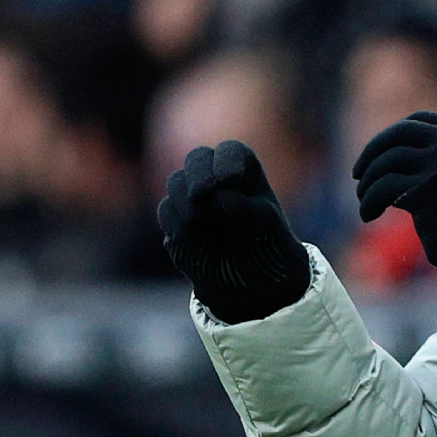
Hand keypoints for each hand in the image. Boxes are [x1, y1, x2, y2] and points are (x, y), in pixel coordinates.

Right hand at [159, 140, 311, 322]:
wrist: (254, 284)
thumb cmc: (269, 247)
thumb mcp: (269, 227)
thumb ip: (248, 209)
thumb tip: (219, 197)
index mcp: (245, 174)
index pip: (231, 152)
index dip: (226, 160)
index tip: (228, 178)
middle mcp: (217, 181)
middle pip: (198, 158)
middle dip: (197, 172)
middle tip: (201, 192)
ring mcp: (195, 199)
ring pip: (177, 182)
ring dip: (183, 195)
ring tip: (196, 216)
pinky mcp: (178, 221)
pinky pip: (166, 210)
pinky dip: (173, 219)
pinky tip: (185, 233)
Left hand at [353, 111, 436, 275]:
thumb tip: (403, 152)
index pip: (422, 120)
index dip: (397, 133)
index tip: (384, 150)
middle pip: (399, 133)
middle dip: (372, 150)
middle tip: (359, 172)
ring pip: (386, 161)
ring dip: (368, 180)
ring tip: (364, 198)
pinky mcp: (421, 191)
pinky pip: (381, 188)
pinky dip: (369, 200)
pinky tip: (368, 214)